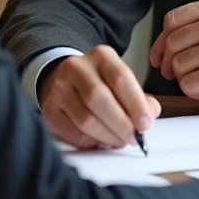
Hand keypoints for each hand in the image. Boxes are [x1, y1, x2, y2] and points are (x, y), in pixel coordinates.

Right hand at [38, 45, 160, 149]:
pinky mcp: (49, 109)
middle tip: (133, 138)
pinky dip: (91, 142)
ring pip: (85, 119)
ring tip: (119, 141)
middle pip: (99, 98)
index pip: (120, 78)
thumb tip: (149, 116)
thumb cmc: (101, 83)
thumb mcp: (121, 81)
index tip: (145, 124)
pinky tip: (101, 141)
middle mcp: (76, 67)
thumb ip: (140, 98)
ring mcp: (59, 88)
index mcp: (101, 56)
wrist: (67, 80)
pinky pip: (73, 133)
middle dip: (121, 124)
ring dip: (107, 136)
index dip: (135, 104)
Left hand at [148, 0, 198, 108]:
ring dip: (185, 80)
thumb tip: (159, 48)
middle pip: (171, 43)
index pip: (172, 20)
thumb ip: (198, 28)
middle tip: (182, 75)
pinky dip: (195, 92)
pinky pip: (188, 84)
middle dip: (170, 65)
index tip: (159, 58)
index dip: (159, 42)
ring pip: (178, 65)